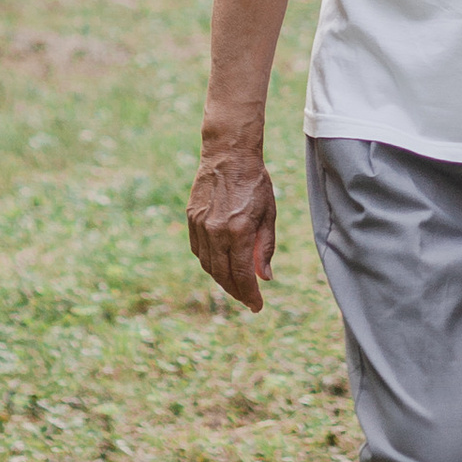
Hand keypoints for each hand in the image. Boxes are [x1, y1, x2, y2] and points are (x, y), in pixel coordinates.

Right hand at [187, 147, 275, 310]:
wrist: (229, 155)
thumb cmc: (255, 183)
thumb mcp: (269, 214)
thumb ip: (266, 248)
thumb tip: (264, 277)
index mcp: (239, 231)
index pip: (241, 274)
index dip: (249, 294)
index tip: (257, 306)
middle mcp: (216, 231)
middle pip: (223, 274)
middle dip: (236, 291)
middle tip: (247, 300)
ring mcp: (201, 225)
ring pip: (208, 265)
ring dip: (221, 280)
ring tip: (235, 286)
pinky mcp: (192, 218)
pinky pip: (199, 250)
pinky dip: (209, 262)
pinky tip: (220, 265)